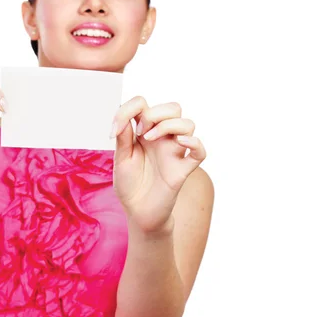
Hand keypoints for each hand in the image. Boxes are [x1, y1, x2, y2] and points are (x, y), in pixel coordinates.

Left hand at [111, 96, 206, 231]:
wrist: (137, 212)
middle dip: (155, 112)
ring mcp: (174, 152)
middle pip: (173, 107)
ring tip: (149, 139)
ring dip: (168, 125)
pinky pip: (200, 151)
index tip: (115, 129)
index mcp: (144, 132)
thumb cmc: (129, 185)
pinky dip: (194, 143)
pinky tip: (178, 144)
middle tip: (140, 131)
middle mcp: (162, 138)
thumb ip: (123, 138)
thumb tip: (124, 117)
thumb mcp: (120, 159)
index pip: (144, 104)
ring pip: (188, 124)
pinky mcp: (183, 169)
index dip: (129, 109)